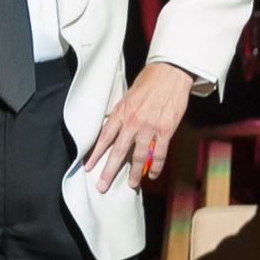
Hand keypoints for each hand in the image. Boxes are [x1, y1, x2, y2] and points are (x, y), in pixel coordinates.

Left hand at [79, 62, 195, 188]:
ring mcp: (150, 127)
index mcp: (121, 112)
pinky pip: (159, 153)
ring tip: (131, 184)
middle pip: (117, 151)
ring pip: (139, 157)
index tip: (88, 166)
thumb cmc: (149, 81)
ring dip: (134, 173)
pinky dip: (156, 167)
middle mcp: (133, 122)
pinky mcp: (166, 130)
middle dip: (109, 171)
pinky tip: (153, 175)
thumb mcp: (128, 96)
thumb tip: (113, 127)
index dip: (95, 154)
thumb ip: (121, 113)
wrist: (170, 72)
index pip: (104, 137)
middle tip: (102, 186)